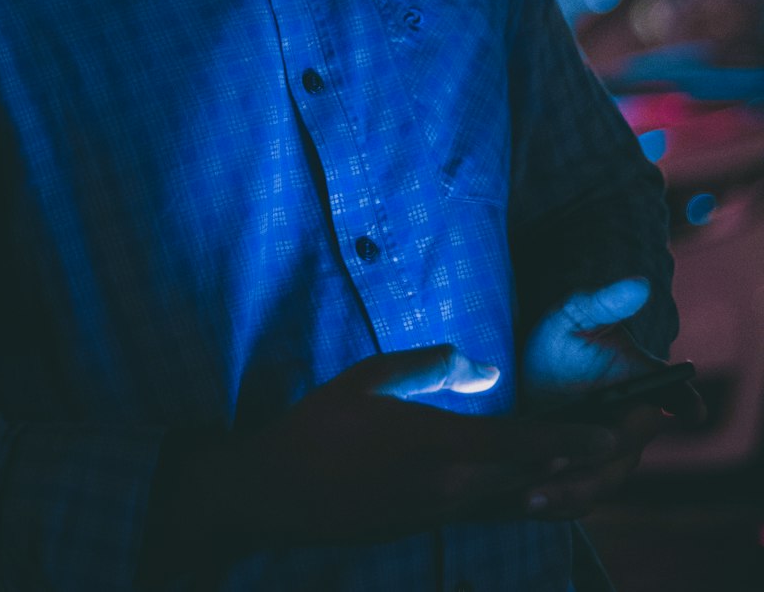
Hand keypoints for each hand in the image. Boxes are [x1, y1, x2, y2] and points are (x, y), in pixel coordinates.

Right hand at [171, 345, 620, 555]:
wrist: (277, 493)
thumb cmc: (318, 427)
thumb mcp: (370, 376)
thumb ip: (430, 365)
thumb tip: (479, 366)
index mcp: (439, 447)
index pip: (521, 443)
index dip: (569, 438)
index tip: (607, 435)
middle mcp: (450, 490)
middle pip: (530, 479)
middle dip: (576, 463)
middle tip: (615, 446)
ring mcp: (438, 516)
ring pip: (511, 502)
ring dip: (550, 484)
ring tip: (583, 466)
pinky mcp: (424, 528)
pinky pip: (484, 513)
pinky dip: (515, 499)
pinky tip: (524, 487)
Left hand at [517, 276, 705, 519]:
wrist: (528, 367)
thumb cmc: (562, 336)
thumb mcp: (576, 313)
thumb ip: (604, 302)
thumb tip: (640, 283)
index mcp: (646, 386)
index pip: (679, 396)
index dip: (685, 402)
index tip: (688, 406)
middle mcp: (634, 426)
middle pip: (627, 451)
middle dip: (597, 458)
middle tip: (561, 458)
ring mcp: (609, 456)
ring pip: (601, 482)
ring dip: (569, 490)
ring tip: (531, 494)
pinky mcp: (582, 475)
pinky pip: (578, 499)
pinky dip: (556, 503)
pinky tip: (524, 501)